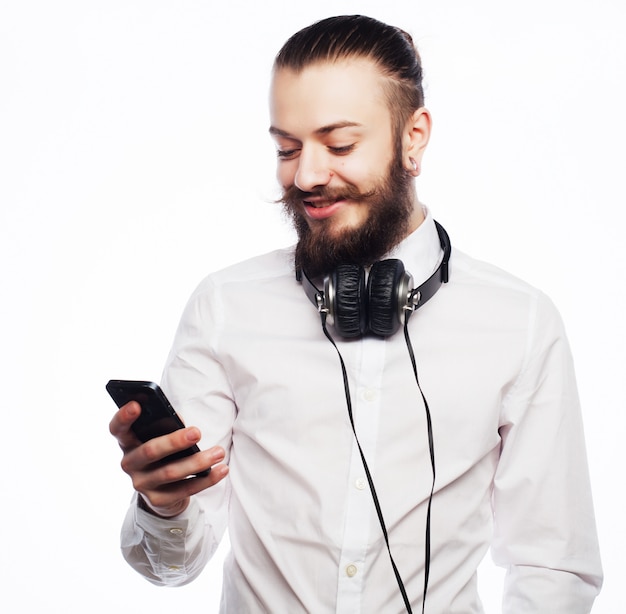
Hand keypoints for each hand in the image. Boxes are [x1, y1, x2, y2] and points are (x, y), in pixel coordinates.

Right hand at [109, 401, 228, 517]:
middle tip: (197, 432)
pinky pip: (184, 490)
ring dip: (198, 461)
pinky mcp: (157, 500)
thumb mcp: (160, 436)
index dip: (124, 417)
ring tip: (219, 452)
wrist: (163, 489)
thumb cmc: (164, 452)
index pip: (118, 429)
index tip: (136, 404)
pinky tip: (222, 470)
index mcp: (128, 442)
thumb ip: (166, 426)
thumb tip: (181, 423)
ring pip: (170, 472)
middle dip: (174, 441)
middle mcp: (130, 463)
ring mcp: (141, 484)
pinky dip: (206, 480)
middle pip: (150, 451)